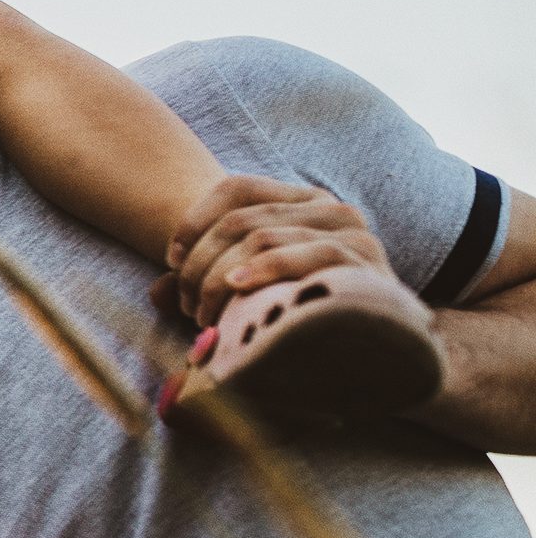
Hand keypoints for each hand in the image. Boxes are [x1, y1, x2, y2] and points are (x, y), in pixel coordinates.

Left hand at [161, 174, 393, 325]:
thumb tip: (156, 294)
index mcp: (298, 202)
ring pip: (262, 237)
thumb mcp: (248, 292)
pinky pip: (310, 253)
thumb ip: (202, 284)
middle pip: (240, 218)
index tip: (170, 260)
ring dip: (221, 277)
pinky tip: (238, 288)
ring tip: (206, 315)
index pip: (235, 188)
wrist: (381, 349)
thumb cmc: (302, 315)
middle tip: (188, 305)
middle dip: (200, 263)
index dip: (193, 221)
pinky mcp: (367, 260)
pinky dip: (266, 269)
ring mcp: (351, 231)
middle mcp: (327, 207)